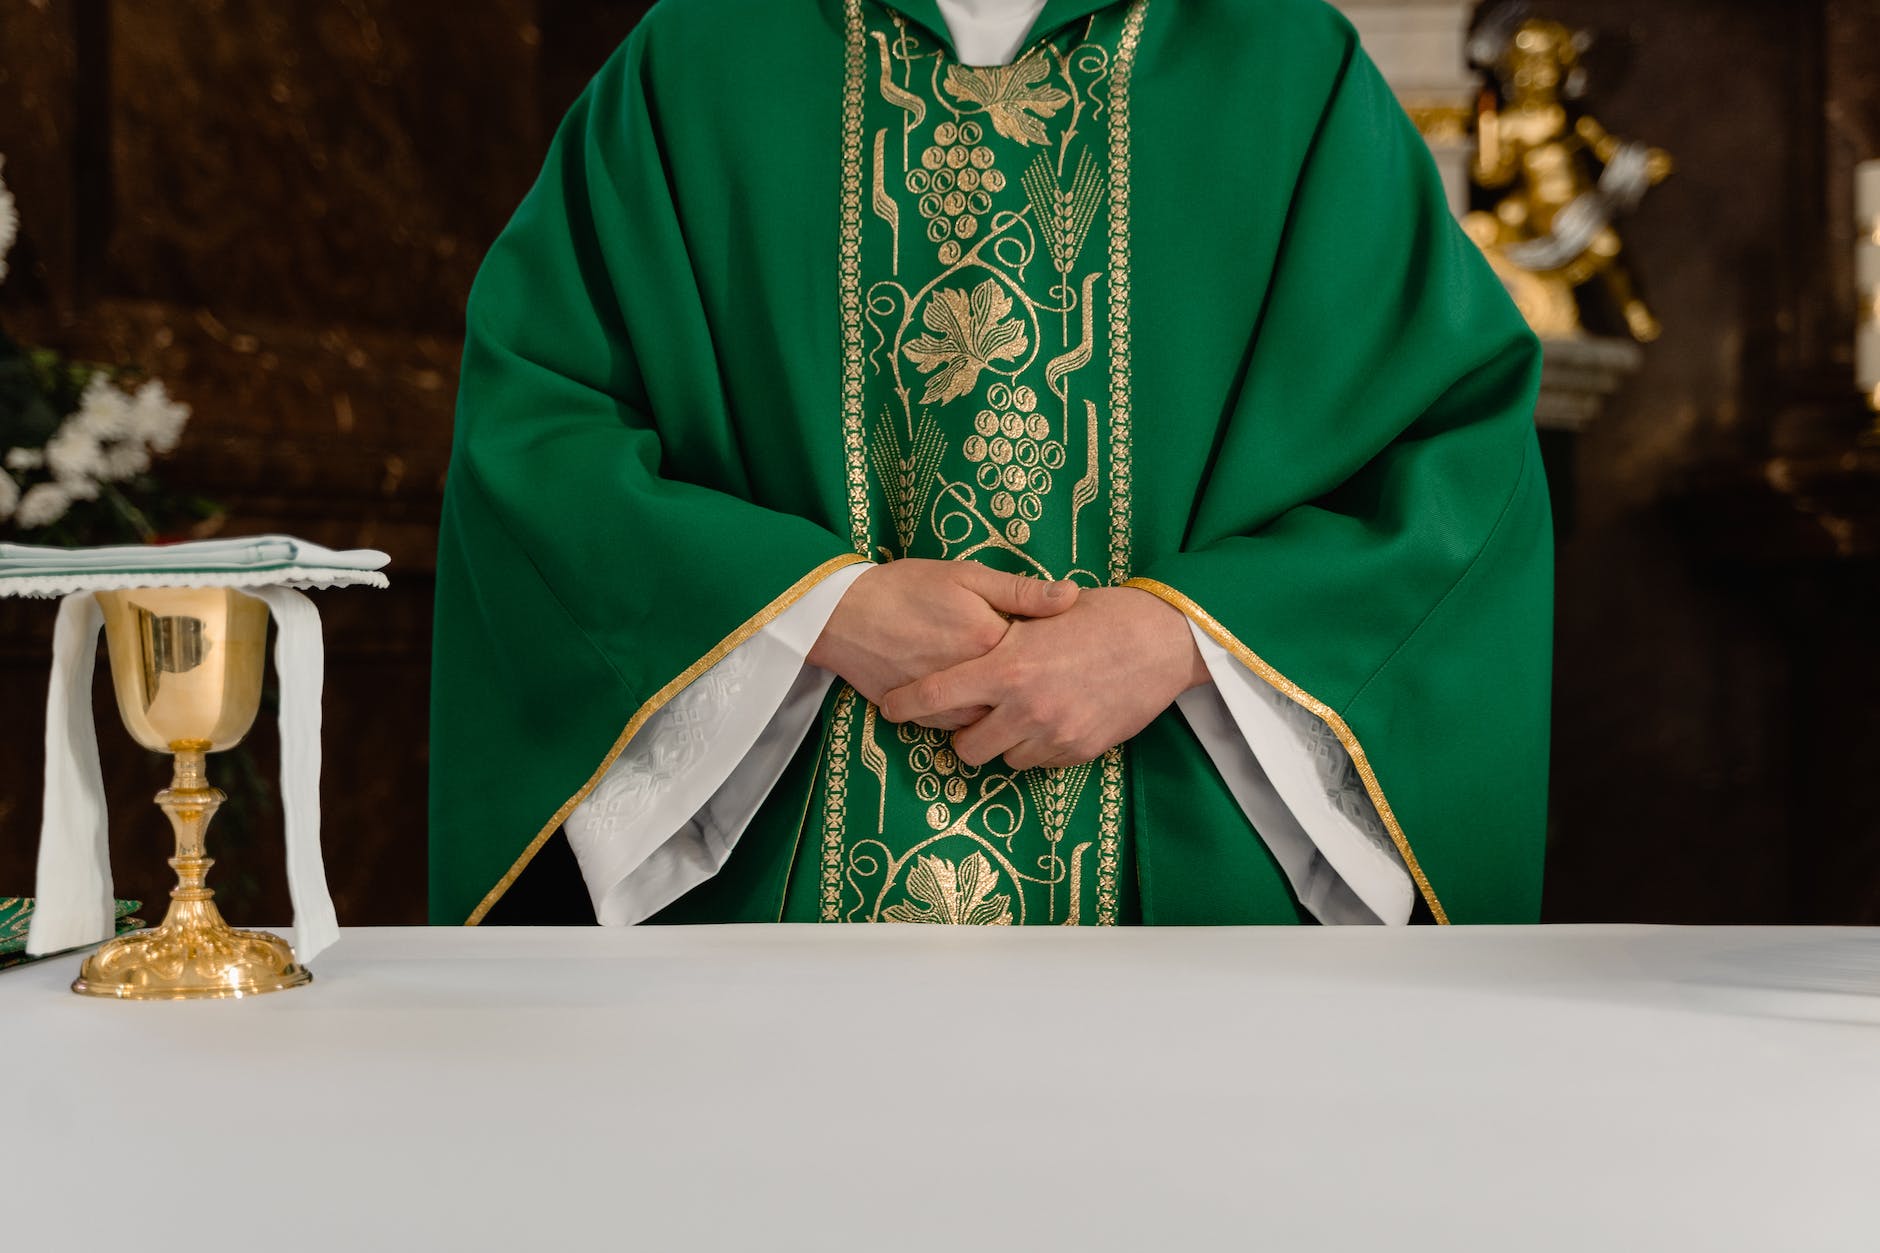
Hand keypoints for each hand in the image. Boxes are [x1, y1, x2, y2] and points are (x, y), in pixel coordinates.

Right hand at [807, 559, 1078, 711]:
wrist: (841, 614)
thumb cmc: (905, 587)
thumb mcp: (966, 575)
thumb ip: (1021, 591)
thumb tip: (1073, 596)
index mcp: (991, 641)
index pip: (1041, 657)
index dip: (1049, 650)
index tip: (1054, 643)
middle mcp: (973, 681)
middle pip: (1019, 697)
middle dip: (1029, 687)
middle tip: (1038, 673)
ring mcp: (946, 705)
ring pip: (990, 718)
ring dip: (999, 706)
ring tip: (1007, 689)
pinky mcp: (921, 719)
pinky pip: (957, 726)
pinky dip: (967, 715)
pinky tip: (971, 697)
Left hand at [879, 587, 1210, 770]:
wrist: (1164, 641)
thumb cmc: (1103, 614)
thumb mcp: (1044, 612)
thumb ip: (1000, 632)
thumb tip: (963, 643)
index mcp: (1006, 667)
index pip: (935, 696)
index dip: (906, 705)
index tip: (891, 707)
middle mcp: (1024, 708)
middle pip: (965, 747)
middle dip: (962, 734)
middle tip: (971, 714)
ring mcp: (1053, 735)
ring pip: (1003, 759)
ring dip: (1002, 741)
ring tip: (1016, 714)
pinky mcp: (1079, 751)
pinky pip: (1040, 762)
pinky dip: (1036, 747)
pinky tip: (1050, 718)